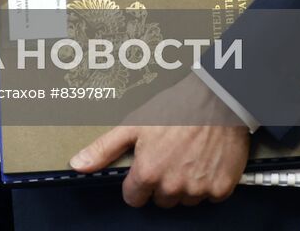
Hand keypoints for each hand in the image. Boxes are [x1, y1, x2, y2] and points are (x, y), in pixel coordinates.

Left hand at [69, 74, 249, 207]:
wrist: (216, 98)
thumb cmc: (174, 108)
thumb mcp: (132, 125)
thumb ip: (104, 149)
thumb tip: (78, 165)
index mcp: (148, 173)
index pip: (134, 198)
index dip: (137, 183)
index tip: (146, 167)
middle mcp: (172, 186)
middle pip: (161, 200)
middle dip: (162, 183)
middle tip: (168, 156)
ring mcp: (198, 190)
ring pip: (185, 200)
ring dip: (185, 184)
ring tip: (188, 155)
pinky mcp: (221, 188)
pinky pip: (210, 196)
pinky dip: (208, 183)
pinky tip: (205, 160)